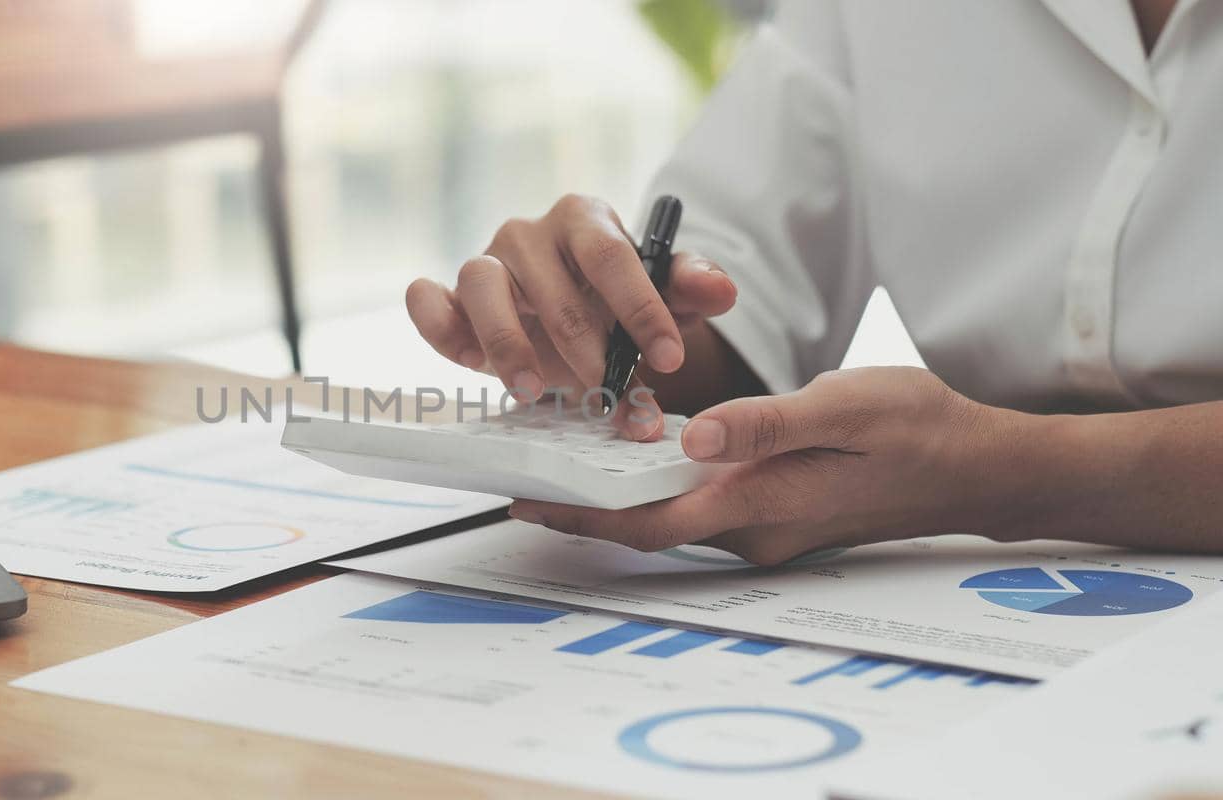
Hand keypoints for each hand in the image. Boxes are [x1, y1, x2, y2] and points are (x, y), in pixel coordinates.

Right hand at [405, 194, 737, 439]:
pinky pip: (428, 300)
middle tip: (608, 391)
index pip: (612, 256)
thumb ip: (690, 288)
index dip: (641, 309)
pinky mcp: (450, 298)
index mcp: (584, 219)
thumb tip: (722, 290)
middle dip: (584, 346)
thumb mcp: (662, 293)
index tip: (669, 359)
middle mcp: (528, 233)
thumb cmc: (616, 300)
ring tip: (534, 389)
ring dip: (507, 343)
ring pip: (482, 286)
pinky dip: (434, 322)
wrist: (574, 317)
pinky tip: (465, 357)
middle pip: (552, 285)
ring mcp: (485, 263)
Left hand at [507, 367, 1023, 563]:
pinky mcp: (774, 513)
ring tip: (565, 453)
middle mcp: (754, 529)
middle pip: (648, 524)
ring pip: (673, 513)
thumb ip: (766, 426)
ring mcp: (765, 526)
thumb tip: (693, 440)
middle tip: (528, 465)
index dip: (580, 517)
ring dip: (621, 490)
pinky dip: (660, 482)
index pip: (648, 525)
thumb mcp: (843, 408)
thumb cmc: (917, 430)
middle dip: (584, 502)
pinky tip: (638, 452)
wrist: (974, 467)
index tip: (526, 503)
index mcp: (761, 505)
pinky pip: (701, 503)